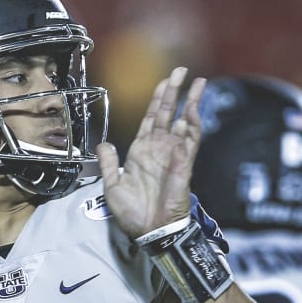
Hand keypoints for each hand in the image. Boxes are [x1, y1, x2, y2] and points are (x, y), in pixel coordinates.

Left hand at [98, 67, 205, 239]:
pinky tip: (192, 108)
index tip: (164, 82)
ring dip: (191, 102)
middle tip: (182, 71)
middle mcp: (159, 149)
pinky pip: (191, 140)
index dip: (157, 99)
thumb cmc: (133, 213)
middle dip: (175, 91)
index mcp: (141, 151)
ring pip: (184, 122)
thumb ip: (110, 163)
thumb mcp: (112, 185)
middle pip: (168, 113)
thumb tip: (103, 144)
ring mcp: (173, 154)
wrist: (149, 231)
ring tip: (198, 82)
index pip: (150, 118)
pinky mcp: (184, 163)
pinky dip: (192, 123)